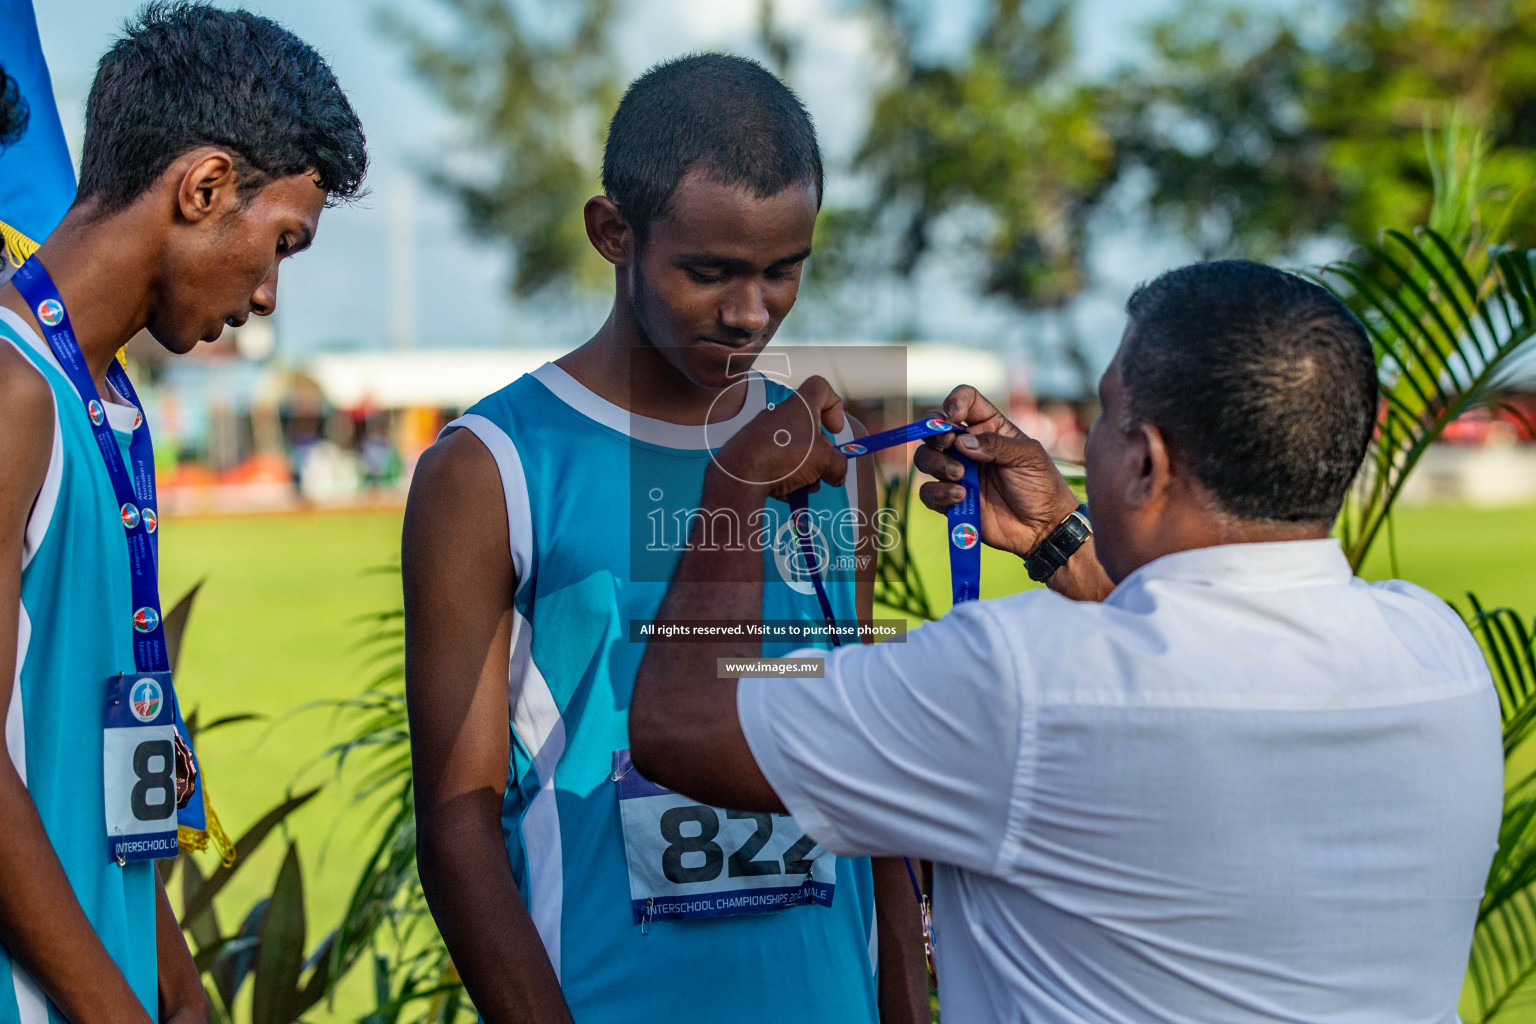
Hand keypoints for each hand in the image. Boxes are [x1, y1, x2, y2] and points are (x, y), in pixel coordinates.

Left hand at [712, 375, 848, 499]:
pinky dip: (782, 477)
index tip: (835, 430)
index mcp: (800, 406)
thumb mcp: (825, 462)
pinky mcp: (749, 452)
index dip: (835, 405)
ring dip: (802, 470)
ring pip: (792, 450)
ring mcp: (761, 433)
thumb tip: (837, 475)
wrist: (739, 474)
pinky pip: (774, 463)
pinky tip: (782, 492)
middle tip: (822, 471)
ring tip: (802, 486)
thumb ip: (839, 465)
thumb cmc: (784, 457)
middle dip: (819, 453)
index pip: (820, 387)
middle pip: (809, 429)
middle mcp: (779, 414)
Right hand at [914, 385, 1079, 559]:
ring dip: (936, 463)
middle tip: (948, 444)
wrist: (1042, 528)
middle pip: (934, 427)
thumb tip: (961, 442)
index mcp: (989, 428)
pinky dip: (938, 492)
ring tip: (959, 476)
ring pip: (925, 458)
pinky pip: (928, 492)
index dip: (954, 402)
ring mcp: (957, 473)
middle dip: (934, 432)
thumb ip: (996, 444)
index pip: (965, 401)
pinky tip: (959, 497)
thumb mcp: (1027, 456)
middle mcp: (968, 447)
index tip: (954, 416)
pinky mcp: (950, 500)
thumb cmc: (1041, 486)